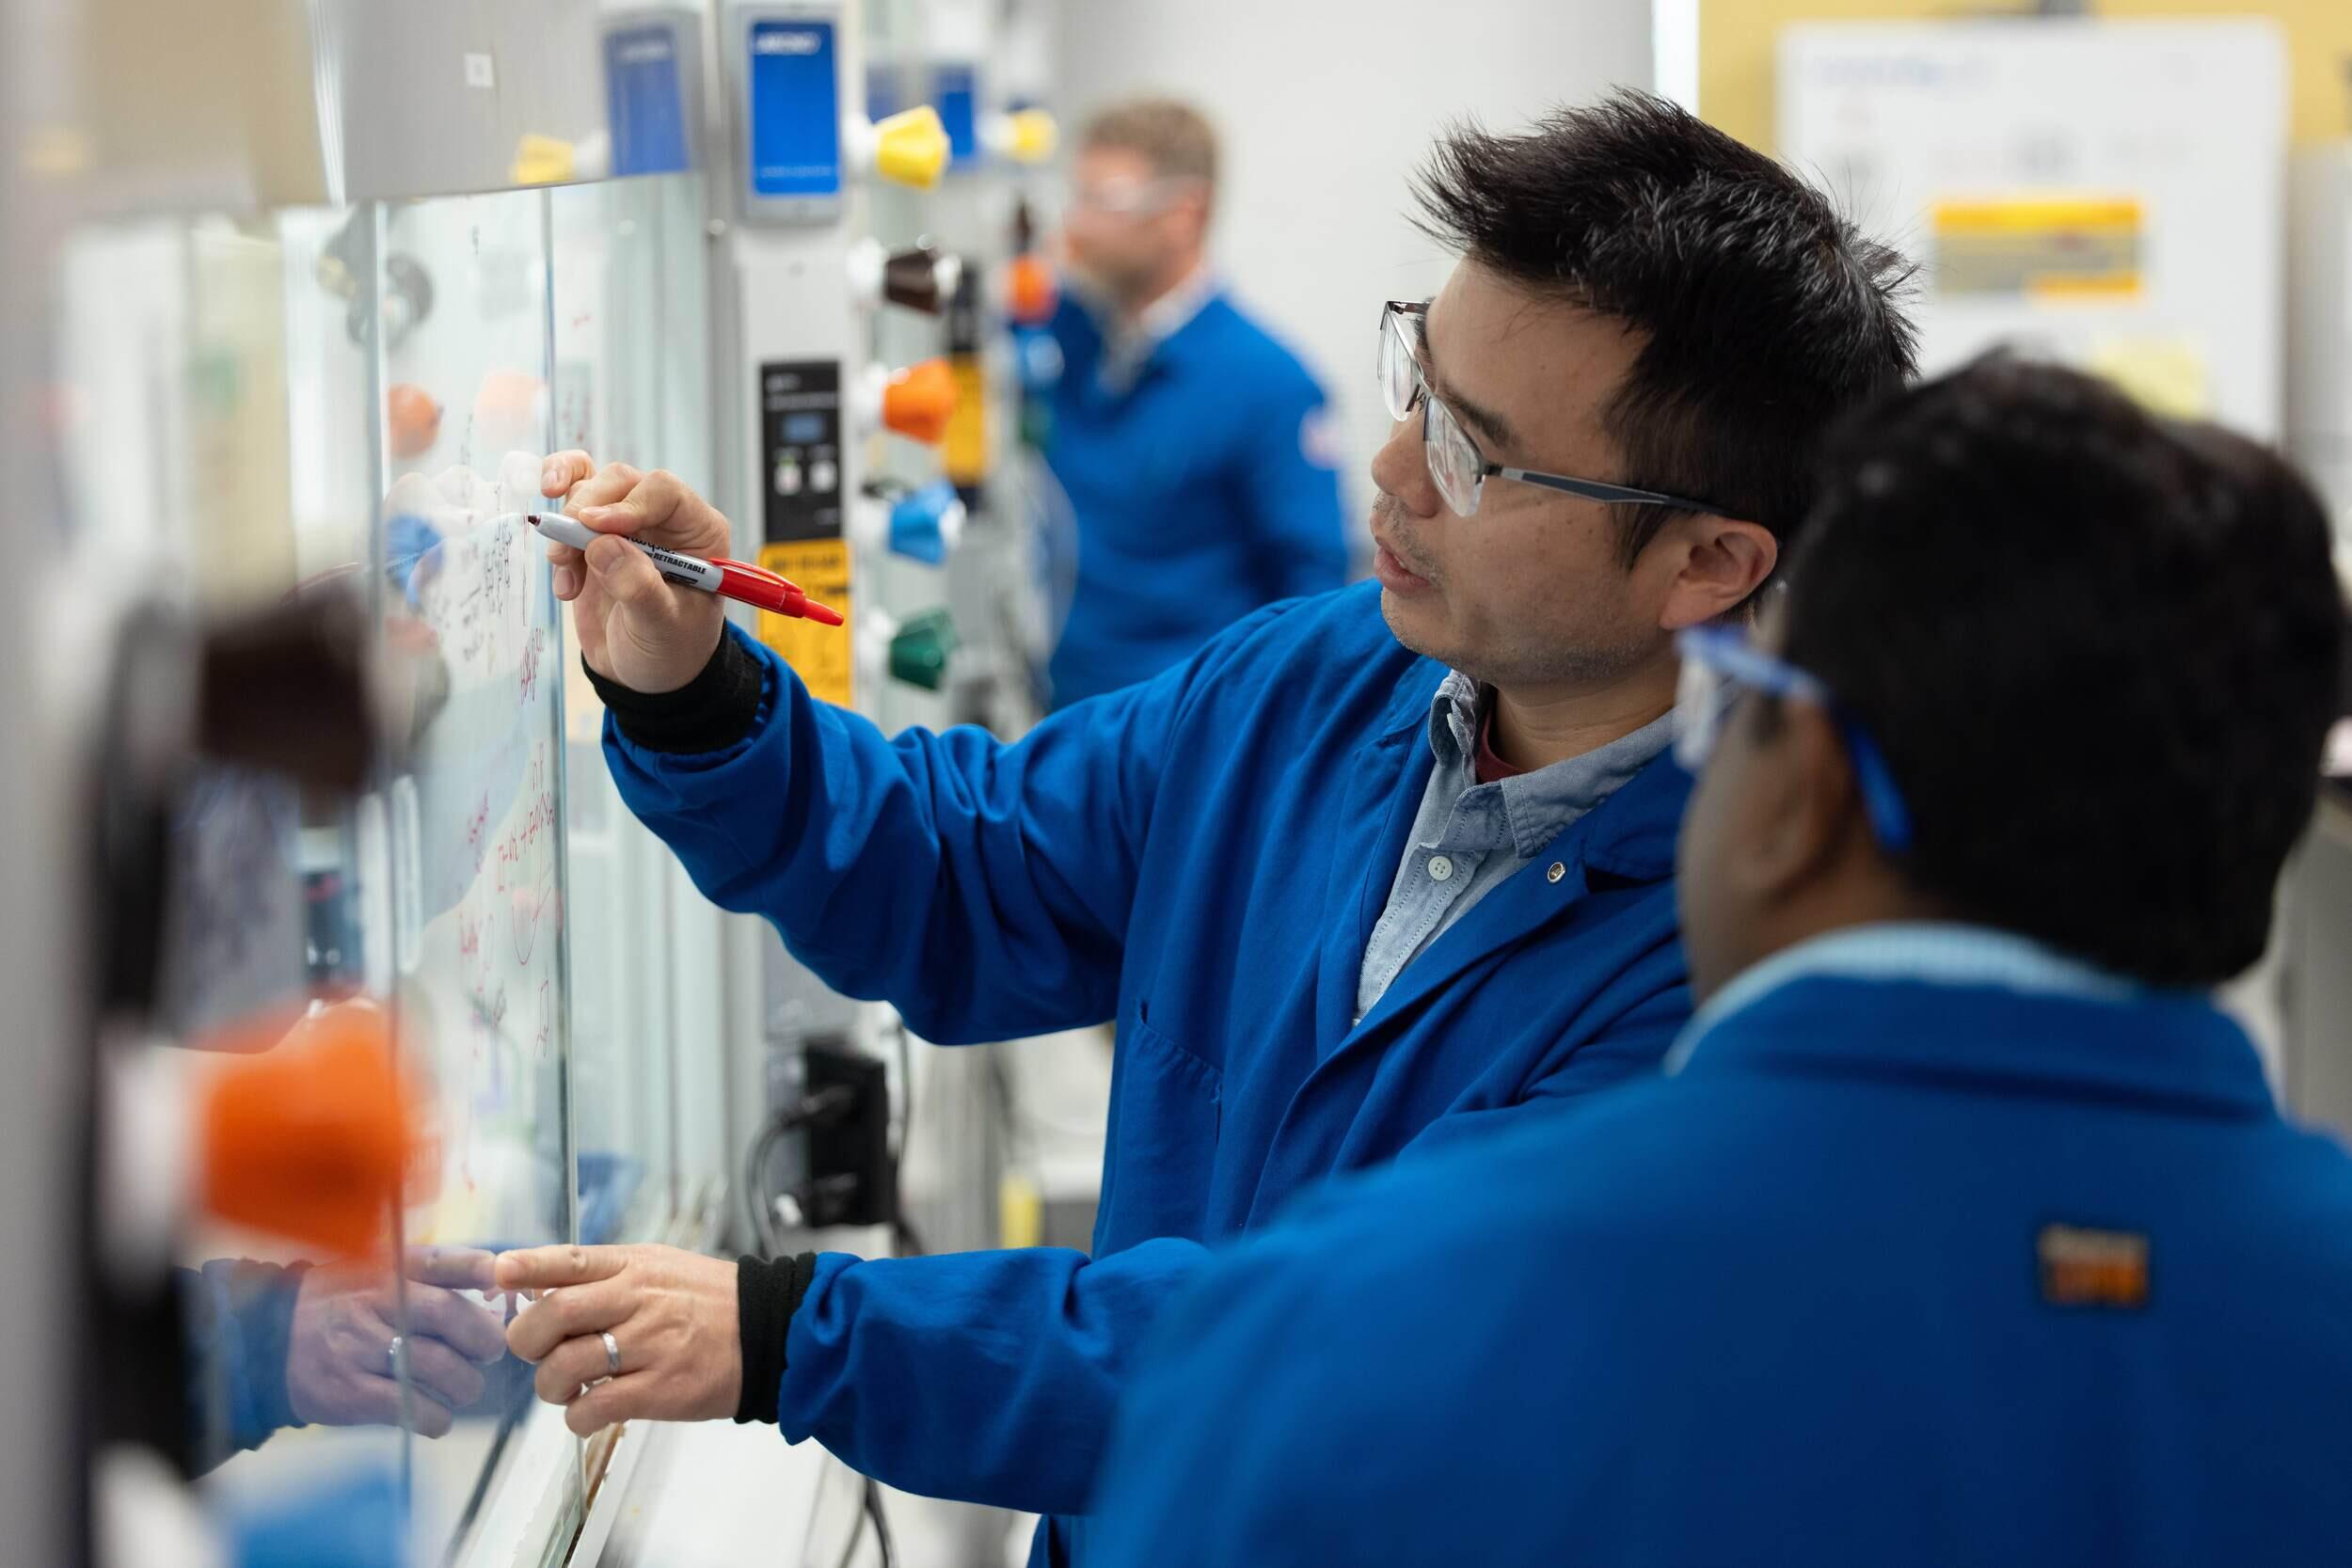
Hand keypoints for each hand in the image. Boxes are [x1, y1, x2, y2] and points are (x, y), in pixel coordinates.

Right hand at [285, 1247, 508, 1436]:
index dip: (481, 1270)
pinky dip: (437, 1417)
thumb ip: (434, 1273)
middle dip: (484, 1341)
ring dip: (465, 1384)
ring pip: (439, 1368)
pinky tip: (438, 1416)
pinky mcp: (351, 1392)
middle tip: (488, 1353)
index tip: (504, 1288)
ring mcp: (362, 1348)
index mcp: (388, 1270)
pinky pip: (412, 1408)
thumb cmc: (342, 1302)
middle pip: (451, 1318)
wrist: (270, 1339)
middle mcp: (376, 1304)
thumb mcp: (379, 1271)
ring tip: (463, 1388)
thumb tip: (496, 1282)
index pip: (444, 1260)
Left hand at [497, 1243, 741, 1436]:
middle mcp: (640, 1300)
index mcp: (636, 1266)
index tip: (499, 1272)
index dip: (528, 1265)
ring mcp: (650, 1345)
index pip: (571, 1260)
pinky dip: (577, 1416)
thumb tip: (538, 1288)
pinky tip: (587, 1412)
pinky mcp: (661, 1389)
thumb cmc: (709, 1301)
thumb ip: (604, 1276)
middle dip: (527, 1338)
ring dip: (548, 1384)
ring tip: (562, 1388)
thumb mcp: (660, 1268)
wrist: (770, 1333)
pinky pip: (596, 1407)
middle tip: (532, 1351)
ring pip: (567, 1365)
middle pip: (556, 1313)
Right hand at [540, 453, 731, 692]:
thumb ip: (638, 587)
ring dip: (566, 528)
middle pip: (619, 482)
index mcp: (698, 530)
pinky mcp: (594, 536)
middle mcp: (664, 518)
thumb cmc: (672, 649)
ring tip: (567, 581)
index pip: (663, 491)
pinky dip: (555, 531)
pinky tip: (561, 575)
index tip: (597, 528)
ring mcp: (627, 523)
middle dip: (585, 509)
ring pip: (589, 488)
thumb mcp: (662, 628)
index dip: (628, 503)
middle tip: (566, 552)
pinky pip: (568, 506)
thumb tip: (602, 546)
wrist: (649, 673)